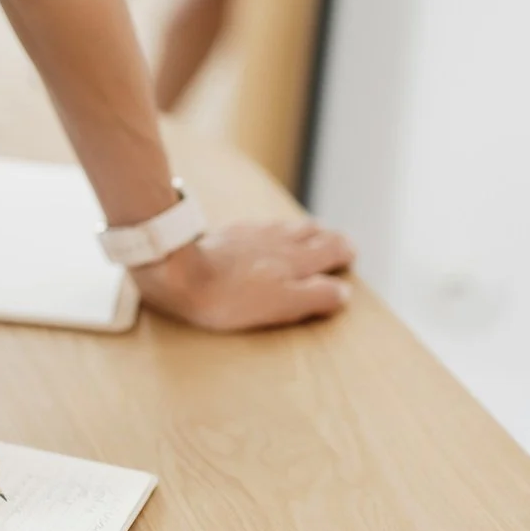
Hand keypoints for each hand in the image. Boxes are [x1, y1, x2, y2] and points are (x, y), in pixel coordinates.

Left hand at [131, 220, 355, 330]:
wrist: (181, 271)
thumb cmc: (231, 296)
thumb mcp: (282, 304)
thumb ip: (317, 296)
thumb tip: (343, 293)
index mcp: (297, 258)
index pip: (333, 248)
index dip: (344, 253)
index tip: (348, 258)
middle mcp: (280, 240)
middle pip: (313, 232)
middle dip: (328, 239)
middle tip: (335, 246)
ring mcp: (252, 233)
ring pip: (287, 226)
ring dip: (302, 231)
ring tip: (307, 237)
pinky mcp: (228, 233)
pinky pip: (258, 227)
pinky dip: (270, 231)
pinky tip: (262, 237)